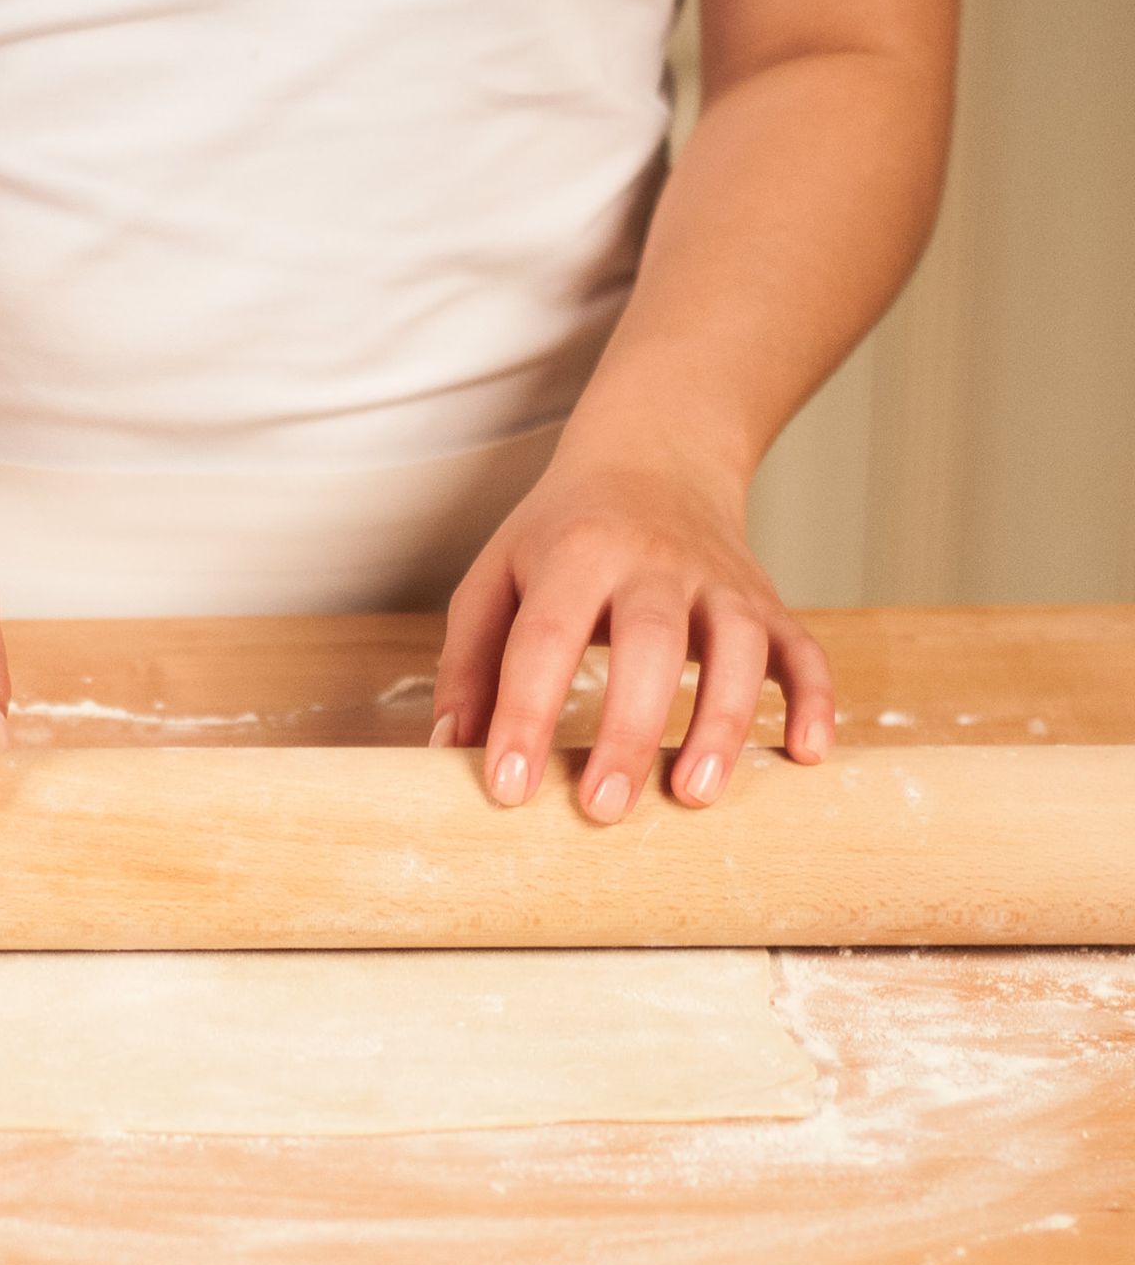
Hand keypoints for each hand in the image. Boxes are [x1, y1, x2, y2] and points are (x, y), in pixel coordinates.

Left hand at [434, 446, 833, 823]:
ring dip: (723, 722)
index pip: (545, 638)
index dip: (525, 714)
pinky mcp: (766, 599)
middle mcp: (654, 561)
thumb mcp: (495, 577)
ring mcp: (719, 580)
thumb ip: (469, 662)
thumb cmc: (559, 536)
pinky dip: (813, 699)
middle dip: (627, 730)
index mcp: (575, 554)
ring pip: (739, 647)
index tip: (509, 788)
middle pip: (650, 643)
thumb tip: (449, 750)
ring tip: (694, 796)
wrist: (653, 455)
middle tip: (602, 810)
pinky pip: (803, 647)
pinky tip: (806, 756)